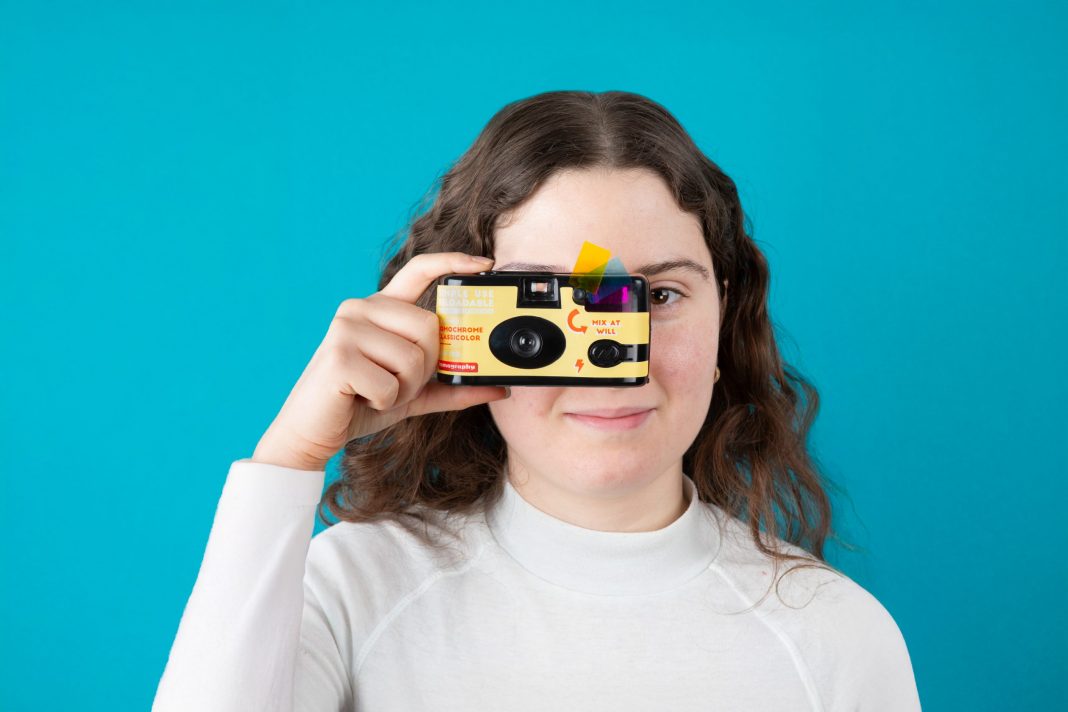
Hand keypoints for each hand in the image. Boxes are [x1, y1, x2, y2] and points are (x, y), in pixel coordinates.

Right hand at [251, 252, 505, 470]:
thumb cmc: (360, 405)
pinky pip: (391, 385)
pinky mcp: (339, 357)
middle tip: (397, 384)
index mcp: (379, 308)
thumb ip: (452, 386)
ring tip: (375, 392)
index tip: (486, 265)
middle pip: (431, 328)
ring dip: (404, 389)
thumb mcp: (413, 394)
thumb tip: (501, 387)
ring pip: (414, 360)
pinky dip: (385, 403)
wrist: (311, 432)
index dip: (453, 262)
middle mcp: (361, 308)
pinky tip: (361, 399)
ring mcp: (346, 329)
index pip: (419, 270)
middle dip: (425, 368)